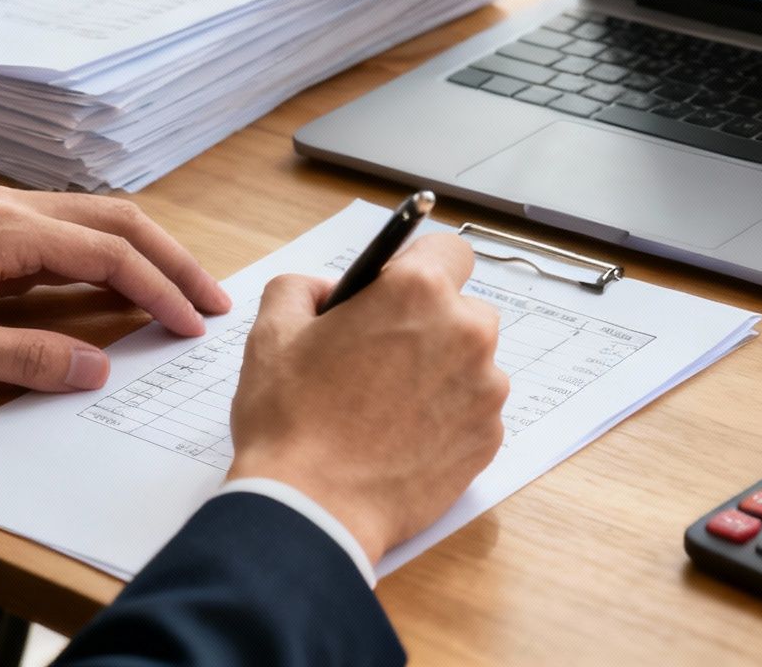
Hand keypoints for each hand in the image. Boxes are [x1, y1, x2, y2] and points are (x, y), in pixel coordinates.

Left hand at [0, 185, 228, 389]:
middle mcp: (9, 207)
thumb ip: (29, 357)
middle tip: (211, 300)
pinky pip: (63, 231)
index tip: (192, 325)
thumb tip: (97, 366)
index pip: (109, 254)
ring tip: (177, 291)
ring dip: (141, 252)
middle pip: (116, 220)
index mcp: (7, 230)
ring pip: (93, 219)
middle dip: (170, 259)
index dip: (159, 289)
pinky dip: (103, 254)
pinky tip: (114, 284)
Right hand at [225, 233, 507, 565]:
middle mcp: (466, 333)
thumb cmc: (291, 420)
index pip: (448, 250)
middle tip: (380, 357)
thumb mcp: (273, 331)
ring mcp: (485, 390)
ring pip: (470, 363)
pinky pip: (473, 411)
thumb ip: (303, 288)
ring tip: (386, 407)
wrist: (312, 511)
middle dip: (429, 324)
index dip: (419, 268)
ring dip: (439, 373)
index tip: (398, 292)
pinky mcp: (488, 438)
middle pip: (462, 309)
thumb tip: (330, 292)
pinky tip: (401, 438)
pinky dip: (446, 418)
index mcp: (418, 291)